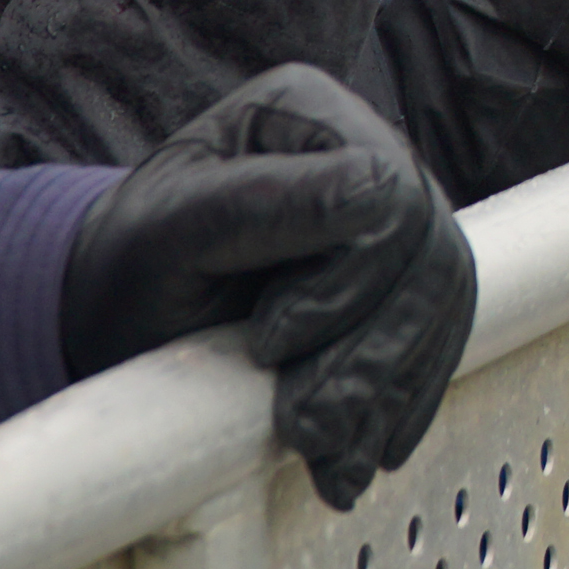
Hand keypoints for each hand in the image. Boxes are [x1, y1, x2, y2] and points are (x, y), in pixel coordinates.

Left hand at [59, 66, 473, 511]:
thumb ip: (258, 204)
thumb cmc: (132, 264)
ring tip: (331, 457)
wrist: (126, 318)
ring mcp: (398, 213)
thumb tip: (377, 190)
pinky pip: (440, 333)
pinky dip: (406, 399)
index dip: (345, 282)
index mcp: (306, 111)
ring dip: (389, 388)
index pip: (388, 192)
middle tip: (304, 426)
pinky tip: (366, 450)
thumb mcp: (167, 233)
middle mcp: (367, 148)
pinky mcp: (407, 276)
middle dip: (369, 354)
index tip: (268, 344)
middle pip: (426, 251)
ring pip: (442, 299)